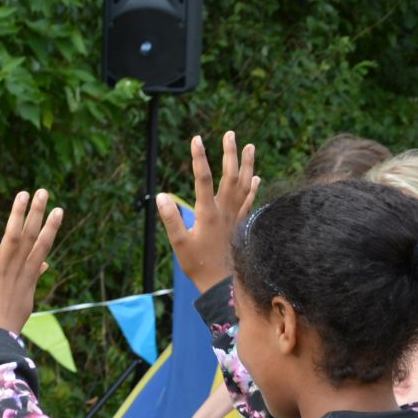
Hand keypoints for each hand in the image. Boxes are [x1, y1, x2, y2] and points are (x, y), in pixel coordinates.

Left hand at [0, 189, 62, 336]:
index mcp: (28, 274)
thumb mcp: (26, 298)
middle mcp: (17, 268)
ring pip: (11, 237)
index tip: (58, 210)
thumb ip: (34, 277)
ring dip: (17, 214)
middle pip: (30, 236)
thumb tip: (45, 264)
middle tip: (43, 191)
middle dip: (37, 213)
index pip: (42, 246)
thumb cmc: (9, 320)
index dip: (51, 228)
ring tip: (23, 194)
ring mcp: (0, 269)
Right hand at [155, 132, 259, 289]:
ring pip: (245, 184)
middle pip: (230, 175)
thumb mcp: (179, 243)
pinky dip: (254, 187)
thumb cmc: (198, 264)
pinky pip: (250, 200)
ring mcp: (236, 216)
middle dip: (229, 153)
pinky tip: (256, 177)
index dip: (199, 157)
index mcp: (208, 212)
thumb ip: (170, 218)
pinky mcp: (241, 224)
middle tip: (230, 134)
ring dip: (247, 164)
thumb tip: (161, 196)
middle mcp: (225, 210)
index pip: (202, 178)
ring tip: (250, 146)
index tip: (196, 138)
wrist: (222, 283)